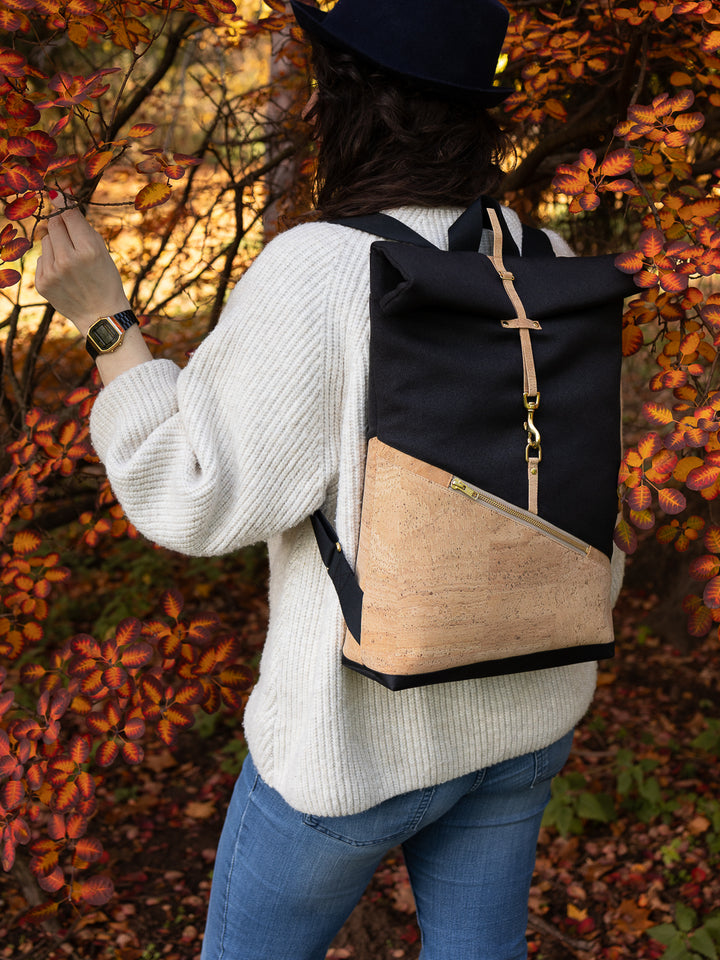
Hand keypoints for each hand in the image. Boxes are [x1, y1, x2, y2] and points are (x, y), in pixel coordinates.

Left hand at [35, 206, 131, 335]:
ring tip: (71, 261)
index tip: (55, 192)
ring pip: (45, 240)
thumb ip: (82, 226)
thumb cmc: (105, 279)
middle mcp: (68, 260)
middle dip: (61, 224)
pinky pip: (42, 258)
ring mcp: (52, 273)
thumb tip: (60, 198)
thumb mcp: (102, 251)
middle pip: (53, 224)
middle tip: (71, 234)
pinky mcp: (42, 283)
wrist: (101, 315)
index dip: (62, 203)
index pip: (67, 215)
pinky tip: (64, 274)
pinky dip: (51, 261)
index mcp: (88, 250)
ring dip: (56, 244)